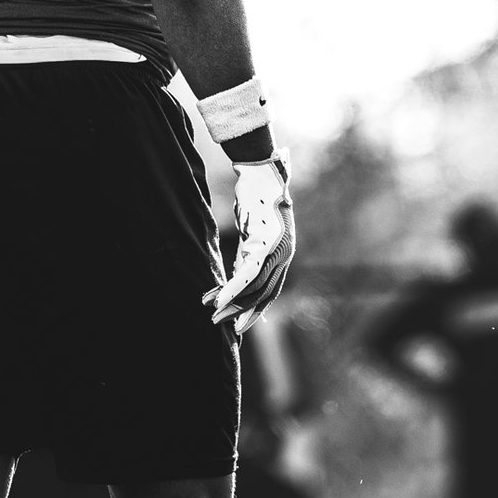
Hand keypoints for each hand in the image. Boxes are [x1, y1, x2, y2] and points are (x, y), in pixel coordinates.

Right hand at [205, 160, 294, 335]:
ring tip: (214, 314)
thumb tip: (237, 274)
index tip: (240, 323)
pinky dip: (231, 288)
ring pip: (253, 288)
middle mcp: (284, 255)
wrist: (262, 172)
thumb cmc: (257, 197)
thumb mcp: (253, 230)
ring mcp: (275, 250)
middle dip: (242, 312)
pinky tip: (217, 300)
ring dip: (231, 303)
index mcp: (284, 253)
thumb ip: (249, 252)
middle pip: (263, 294)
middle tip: (224, 326)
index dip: (255, 308)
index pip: (271, 290)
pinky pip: (246, 274)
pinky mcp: (263, 244)